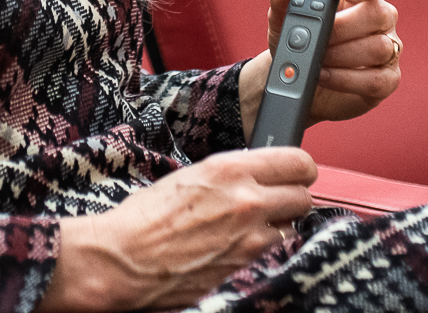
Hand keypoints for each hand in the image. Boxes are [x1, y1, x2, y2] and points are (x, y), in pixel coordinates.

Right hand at [37, 148, 316, 309]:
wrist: (124, 258)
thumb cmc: (146, 216)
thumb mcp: (191, 176)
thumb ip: (229, 175)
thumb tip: (254, 175)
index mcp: (229, 169)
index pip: (297, 162)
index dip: (299, 168)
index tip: (295, 171)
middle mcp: (246, 200)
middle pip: (304, 196)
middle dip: (292, 196)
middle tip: (277, 198)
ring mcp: (249, 237)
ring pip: (292, 225)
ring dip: (278, 222)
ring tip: (251, 222)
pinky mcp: (244, 265)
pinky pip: (271, 249)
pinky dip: (261, 244)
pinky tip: (238, 241)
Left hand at [240, 0, 400, 137]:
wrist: (297, 82)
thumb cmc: (297, 43)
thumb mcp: (282, 20)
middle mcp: (379, 20)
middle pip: (378, 14)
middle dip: (343, 27)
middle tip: (317, 38)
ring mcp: (387, 49)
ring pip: (380, 48)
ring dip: (342, 56)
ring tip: (316, 61)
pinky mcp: (386, 79)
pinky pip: (378, 80)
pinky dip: (347, 80)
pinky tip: (325, 77)